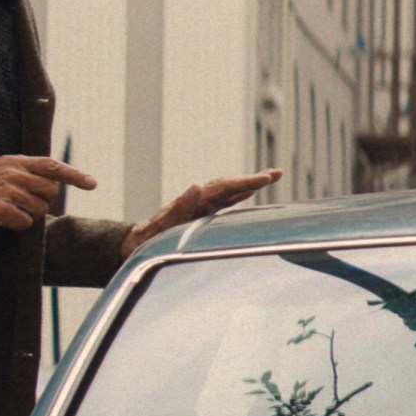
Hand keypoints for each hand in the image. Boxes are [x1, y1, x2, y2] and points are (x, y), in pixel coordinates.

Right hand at [0, 156, 98, 229]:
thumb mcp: (2, 168)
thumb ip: (27, 172)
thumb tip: (53, 184)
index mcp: (16, 161)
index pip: (53, 166)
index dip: (75, 175)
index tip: (92, 183)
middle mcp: (14, 173)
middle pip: (51, 191)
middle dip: (44, 201)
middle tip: (25, 204)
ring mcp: (8, 191)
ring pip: (39, 209)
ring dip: (29, 215)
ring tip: (10, 210)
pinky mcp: (1, 209)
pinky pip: (25, 222)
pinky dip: (18, 225)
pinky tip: (3, 219)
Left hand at [121, 169, 282, 257]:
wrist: (138, 242)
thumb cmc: (149, 237)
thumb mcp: (161, 225)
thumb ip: (178, 207)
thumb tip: (196, 186)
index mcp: (195, 202)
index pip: (224, 187)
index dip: (245, 182)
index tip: (264, 178)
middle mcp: (201, 201)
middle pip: (231, 185)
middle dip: (253, 179)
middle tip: (276, 173)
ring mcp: (203, 207)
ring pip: (230, 191)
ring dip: (250, 184)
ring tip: (271, 176)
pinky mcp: (203, 214)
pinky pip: (225, 201)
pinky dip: (240, 194)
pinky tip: (250, 192)